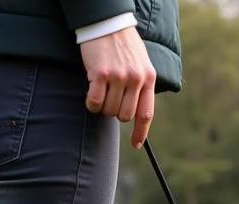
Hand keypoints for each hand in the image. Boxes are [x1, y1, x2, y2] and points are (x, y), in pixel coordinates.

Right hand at [79, 26, 155, 149]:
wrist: (107, 23)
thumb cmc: (123, 46)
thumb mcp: (141, 64)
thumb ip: (141, 87)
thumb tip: (137, 117)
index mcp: (148, 78)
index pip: (146, 113)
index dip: (140, 132)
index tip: (135, 145)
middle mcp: (135, 78)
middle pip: (124, 116)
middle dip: (115, 112)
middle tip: (111, 96)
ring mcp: (118, 77)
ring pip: (108, 111)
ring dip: (102, 106)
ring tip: (102, 88)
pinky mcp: (100, 74)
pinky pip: (94, 103)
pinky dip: (91, 103)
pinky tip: (92, 89)